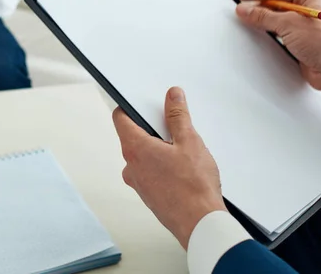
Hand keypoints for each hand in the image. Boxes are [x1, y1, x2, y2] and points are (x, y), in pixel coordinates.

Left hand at [113, 87, 225, 249]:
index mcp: (135, 149)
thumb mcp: (189, 141)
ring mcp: (138, 182)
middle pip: (134, 136)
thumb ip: (178, 116)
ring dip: (159, 149)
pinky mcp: (148, 194)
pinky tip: (182, 170)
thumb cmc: (194, 188)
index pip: (121, 118)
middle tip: (174, 128)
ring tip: (183, 154)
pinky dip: (162, 166)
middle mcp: (131, 166)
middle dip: (153, 129)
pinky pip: (150, 171)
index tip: (140, 102)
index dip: (129, 106)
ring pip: (143, 156)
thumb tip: (172, 97)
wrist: (200, 224)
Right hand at [236, 0, 320, 98]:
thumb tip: (247, 10)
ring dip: (262, 25)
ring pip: (276, 24)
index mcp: (311, 0)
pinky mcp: (300, 47)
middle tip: (240, 11)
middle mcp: (308, 14)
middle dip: (257, 8)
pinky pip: (278, 39)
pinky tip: (259, 40)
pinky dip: (267, 39)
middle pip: (275, 6)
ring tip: (247, 24)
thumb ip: (264, 16)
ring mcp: (304, 31)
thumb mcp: (290, 24)